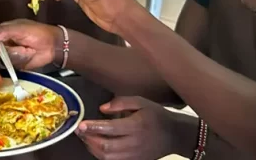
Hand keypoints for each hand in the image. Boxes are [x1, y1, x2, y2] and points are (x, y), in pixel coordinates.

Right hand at [0, 20, 61, 69]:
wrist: (53, 45)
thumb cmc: (37, 33)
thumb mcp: (20, 29)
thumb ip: (4, 32)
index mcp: (3, 32)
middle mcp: (3, 44)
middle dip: (1, 53)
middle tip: (9, 52)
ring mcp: (9, 55)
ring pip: (1, 60)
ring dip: (14, 56)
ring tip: (26, 50)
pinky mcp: (15, 64)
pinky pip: (10, 67)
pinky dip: (18, 62)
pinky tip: (27, 56)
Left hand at [77, 97, 196, 159]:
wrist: (174, 135)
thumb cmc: (156, 116)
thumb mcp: (141, 101)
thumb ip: (121, 102)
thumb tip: (102, 109)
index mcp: (135, 126)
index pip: (110, 129)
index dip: (93, 127)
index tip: (81, 124)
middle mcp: (133, 143)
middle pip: (105, 147)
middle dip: (89, 139)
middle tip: (80, 130)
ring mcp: (133, 155)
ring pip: (107, 157)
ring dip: (92, 148)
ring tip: (86, 138)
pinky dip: (101, 155)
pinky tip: (96, 146)